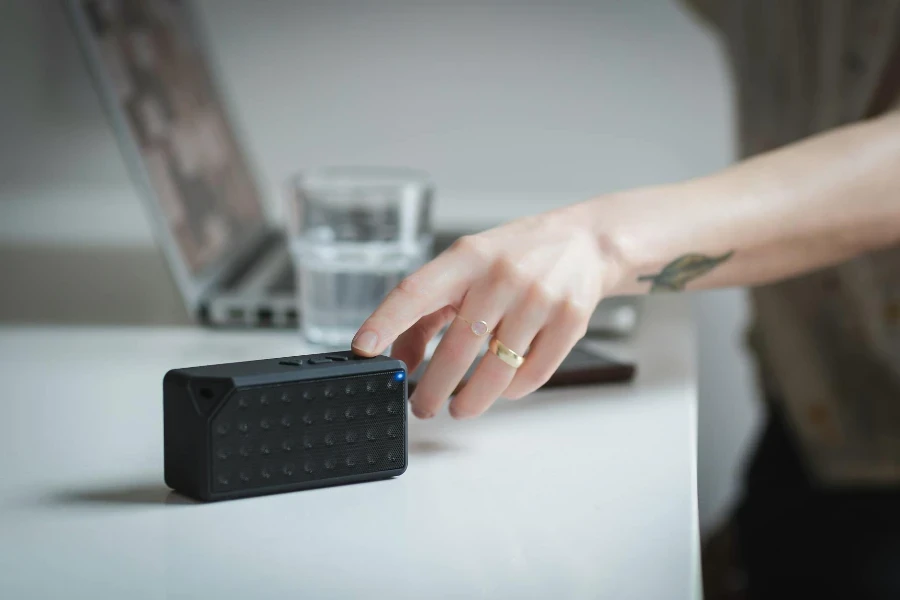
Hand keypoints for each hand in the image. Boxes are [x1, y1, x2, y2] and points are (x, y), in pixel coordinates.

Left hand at [351, 205, 618, 418]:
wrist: (584, 244)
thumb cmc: (513, 258)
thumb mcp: (466, 268)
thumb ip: (428, 312)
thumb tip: (399, 360)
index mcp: (467, 257)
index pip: (417, 290)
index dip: (387, 320)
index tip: (364, 348)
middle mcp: (502, 275)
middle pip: (457, 347)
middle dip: (433, 388)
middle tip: (422, 407)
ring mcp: (539, 298)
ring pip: (497, 370)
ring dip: (472, 400)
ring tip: (459, 408)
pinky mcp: (569, 321)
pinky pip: (532, 374)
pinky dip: (511, 392)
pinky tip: (502, 389)